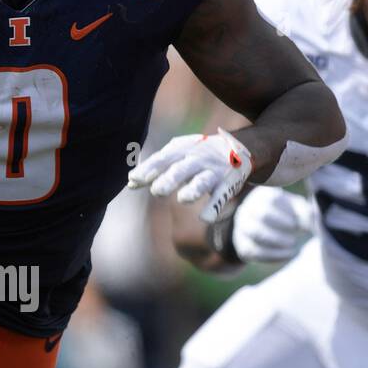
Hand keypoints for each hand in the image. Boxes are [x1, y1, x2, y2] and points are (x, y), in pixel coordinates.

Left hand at [127, 127, 253, 222]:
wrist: (238, 148)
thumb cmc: (197, 154)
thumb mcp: (177, 154)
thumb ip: (155, 168)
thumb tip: (130, 183)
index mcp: (182, 150)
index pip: (162, 159)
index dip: (149, 169)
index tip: (134, 180)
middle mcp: (197, 159)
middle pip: (182, 169)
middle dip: (170, 179)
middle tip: (157, 191)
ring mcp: (214, 170)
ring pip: (203, 180)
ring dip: (193, 189)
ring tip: (183, 199)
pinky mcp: (228, 183)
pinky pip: (221, 195)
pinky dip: (214, 206)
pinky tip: (205, 218)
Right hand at [232, 187, 313, 262]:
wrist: (264, 231)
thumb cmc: (285, 215)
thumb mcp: (296, 210)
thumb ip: (306, 212)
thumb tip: (314, 221)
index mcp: (262, 195)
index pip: (272, 200)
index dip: (287, 213)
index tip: (298, 224)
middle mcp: (248, 209)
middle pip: (262, 215)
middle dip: (283, 222)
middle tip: (295, 236)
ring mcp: (242, 228)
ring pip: (257, 234)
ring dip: (278, 241)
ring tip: (293, 245)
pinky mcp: (243, 247)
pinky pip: (256, 252)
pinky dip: (275, 255)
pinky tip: (289, 254)